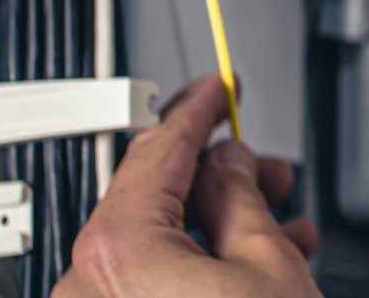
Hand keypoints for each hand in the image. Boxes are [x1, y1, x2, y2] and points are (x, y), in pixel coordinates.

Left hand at [55, 75, 319, 297]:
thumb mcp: (268, 263)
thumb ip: (242, 198)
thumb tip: (229, 165)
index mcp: (120, 249)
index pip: (159, 151)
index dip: (198, 111)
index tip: (217, 89)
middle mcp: (90, 281)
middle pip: (154, 196)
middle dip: (219, 176)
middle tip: (264, 167)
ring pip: (157, 241)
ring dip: (218, 223)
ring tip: (278, 221)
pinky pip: (152, 279)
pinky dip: (198, 263)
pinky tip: (253, 260)